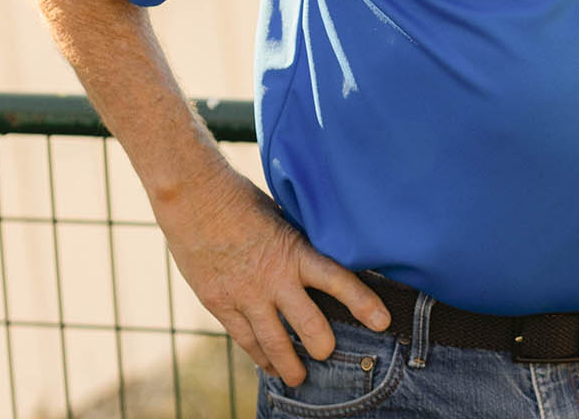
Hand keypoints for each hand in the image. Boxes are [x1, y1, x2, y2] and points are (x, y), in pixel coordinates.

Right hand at [155, 163, 390, 385]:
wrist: (195, 199)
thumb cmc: (243, 200)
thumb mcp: (283, 217)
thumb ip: (299, 244)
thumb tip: (321, 256)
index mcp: (296, 252)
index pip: (338, 281)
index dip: (363, 303)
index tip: (383, 320)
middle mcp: (274, 279)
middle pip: (309, 325)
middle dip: (323, 345)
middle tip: (329, 353)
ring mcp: (246, 296)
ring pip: (275, 342)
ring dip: (290, 365)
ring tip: (299, 378)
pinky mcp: (220, 304)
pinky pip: (245, 339)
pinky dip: (259, 356)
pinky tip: (268, 366)